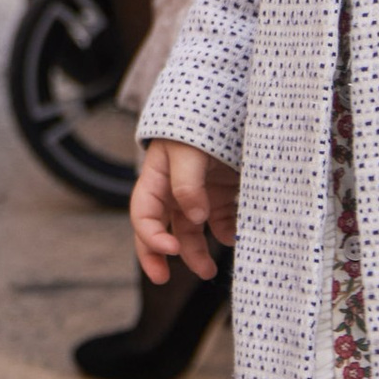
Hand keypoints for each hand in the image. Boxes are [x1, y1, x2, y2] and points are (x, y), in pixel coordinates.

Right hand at [131, 136, 238, 281]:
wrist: (228, 100)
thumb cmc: (199, 122)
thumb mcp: (186, 150)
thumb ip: (187, 184)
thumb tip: (195, 219)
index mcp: (157, 180)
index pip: (144, 217)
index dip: (151, 239)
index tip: (172, 251)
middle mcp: (175, 191)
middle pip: (162, 231)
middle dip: (161, 257)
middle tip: (164, 279)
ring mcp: (200, 194)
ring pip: (192, 232)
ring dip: (197, 253)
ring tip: (208, 271)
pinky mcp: (224, 194)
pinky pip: (221, 221)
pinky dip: (226, 234)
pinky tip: (233, 240)